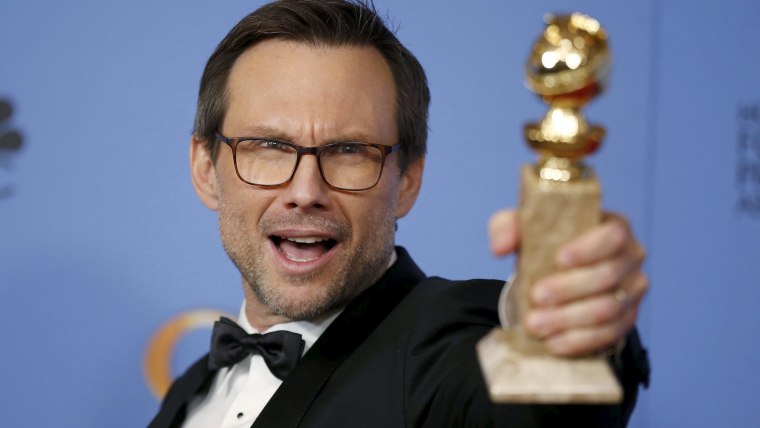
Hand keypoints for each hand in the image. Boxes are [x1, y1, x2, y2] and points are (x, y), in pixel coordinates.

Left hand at [489, 210, 647, 356]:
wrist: (553, 275)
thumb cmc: (544, 245)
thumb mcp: (523, 229)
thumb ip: (506, 227)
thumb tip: (500, 247)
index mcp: (614, 227)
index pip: (614, 235)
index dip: (589, 248)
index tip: (559, 259)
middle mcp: (631, 257)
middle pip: (608, 275)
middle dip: (569, 289)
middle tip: (536, 296)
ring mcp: (632, 291)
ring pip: (608, 309)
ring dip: (569, 319)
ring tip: (536, 323)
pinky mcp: (627, 320)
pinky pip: (609, 335)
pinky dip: (579, 341)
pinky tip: (553, 342)